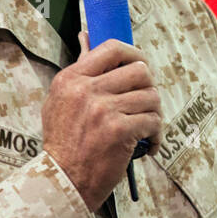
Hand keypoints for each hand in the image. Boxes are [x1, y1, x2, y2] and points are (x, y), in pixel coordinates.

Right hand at [42, 32, 161, 211]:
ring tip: (147, 128)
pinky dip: (156, 135)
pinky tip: (149, 145)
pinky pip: (153, 121)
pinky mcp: (120, 130)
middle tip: (145, 104)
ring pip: (151, 96)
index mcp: (72, 78)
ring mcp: (104, 110)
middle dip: (149, 88)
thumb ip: (78, 71)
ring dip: (154, 114)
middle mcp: (86, 90)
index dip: (134, 55)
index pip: (112, 48)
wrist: (63, 181)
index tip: (141, 67)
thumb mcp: (59, 100)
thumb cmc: (63, 143)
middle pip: (140, 71)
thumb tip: (86, 36)